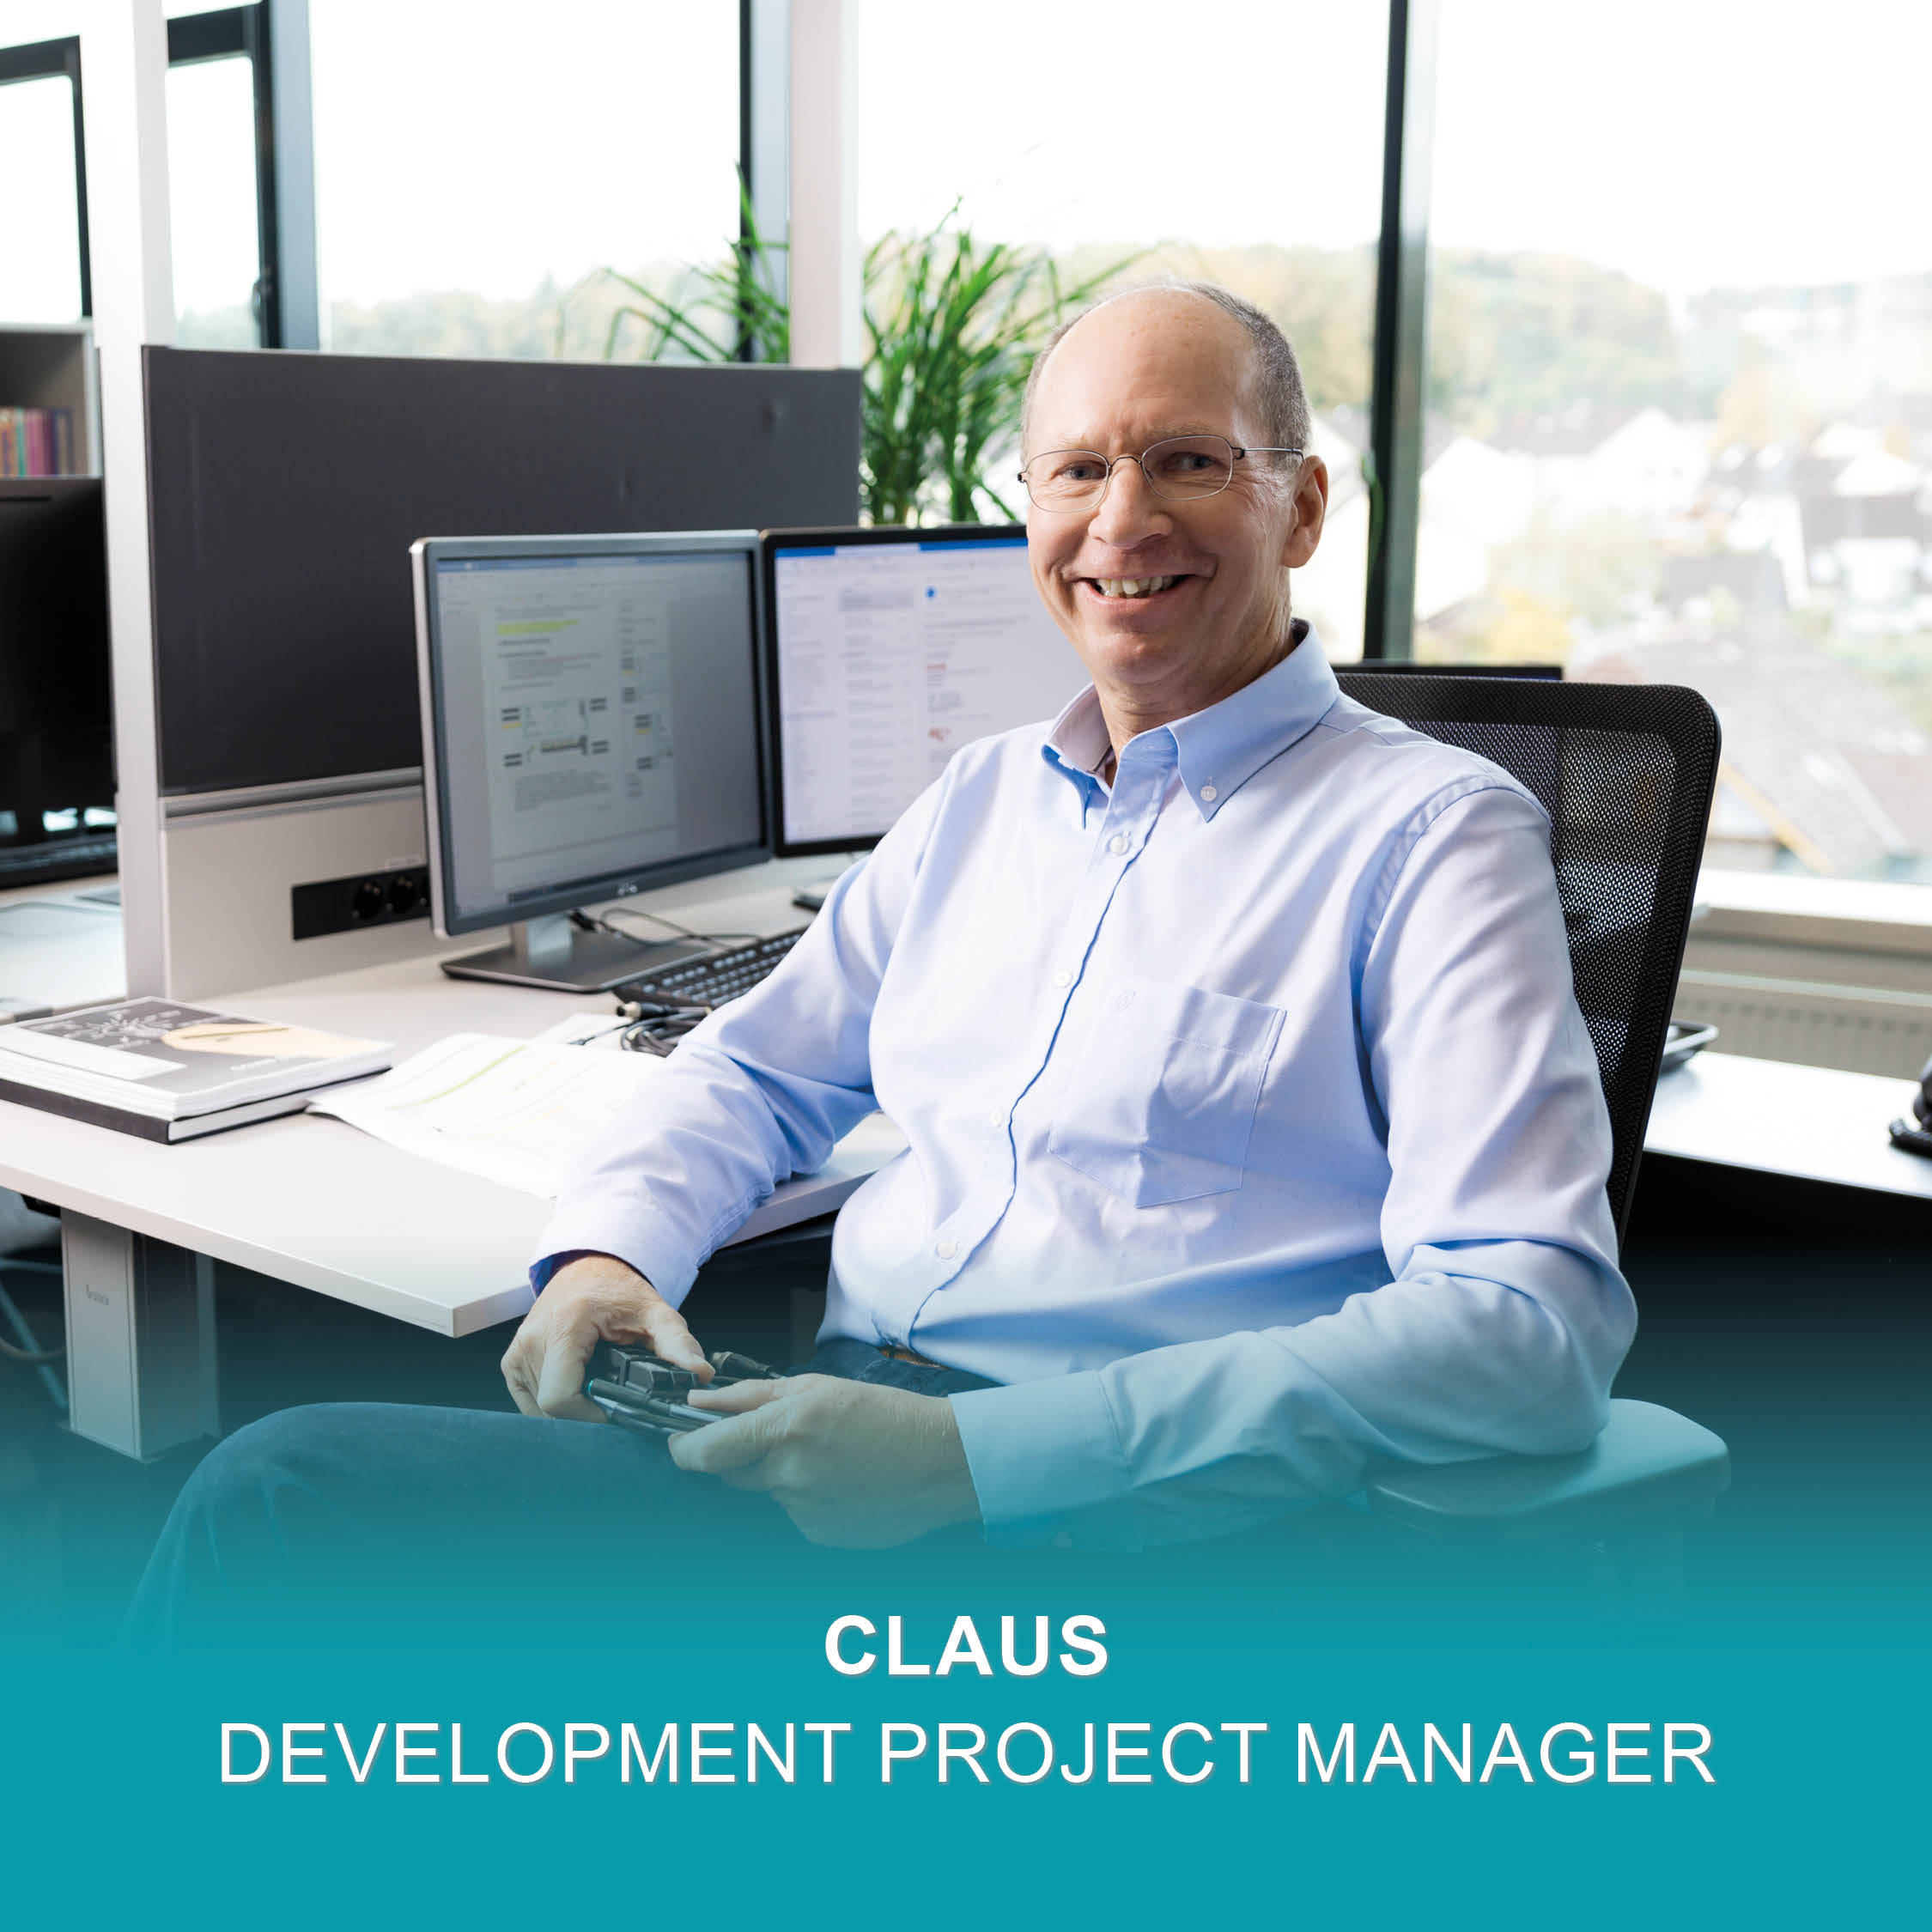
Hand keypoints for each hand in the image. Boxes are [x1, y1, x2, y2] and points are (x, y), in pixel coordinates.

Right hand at [501, 1252, 707, 1422]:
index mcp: (565, 1326)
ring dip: (570, 1410)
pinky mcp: (511, 1361)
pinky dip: (553, 1404)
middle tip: (611, 1400)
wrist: (589, 1268)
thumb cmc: (619, 1291)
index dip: (589, 1415)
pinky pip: (528, 1401)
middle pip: (550, 1409)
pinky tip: (576, 1387)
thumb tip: (699, 1373)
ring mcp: (517, 1351)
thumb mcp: (656, 1313)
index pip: (560, 1398)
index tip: (614, 1410)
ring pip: (538, 1410)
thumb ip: (678, 1344)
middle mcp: (533, 1339)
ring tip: (595, 1388)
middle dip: (583, 1415)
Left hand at [669, 1375, 980, 1546]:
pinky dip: (811, 1497)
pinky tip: (846, 1482)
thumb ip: (750, 1397)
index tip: (679, 1442)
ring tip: (834, 1458)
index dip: (683, 1448)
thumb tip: (700, 1403)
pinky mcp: (820, 1535)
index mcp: (787, 1429)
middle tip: (792, 1436)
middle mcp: (791, 1474)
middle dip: (748, 1455)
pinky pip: (796, 1513)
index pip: (706, 1451)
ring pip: (770, 1491)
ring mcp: (805, 1511)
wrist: (942, 1461)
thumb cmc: (884, 1415)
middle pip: (734, 1472)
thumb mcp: (816, 1387)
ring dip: (786, 1475)